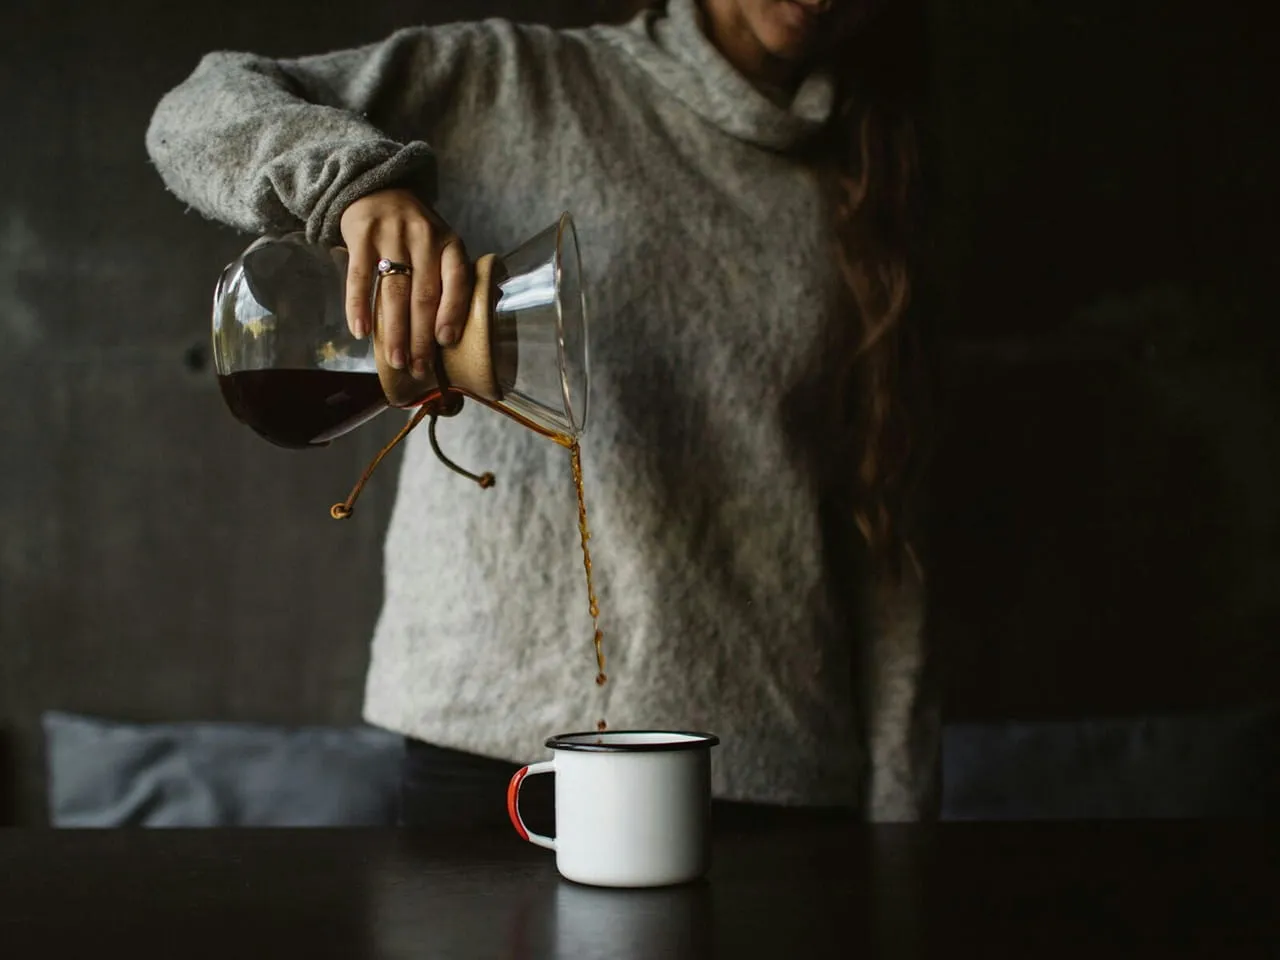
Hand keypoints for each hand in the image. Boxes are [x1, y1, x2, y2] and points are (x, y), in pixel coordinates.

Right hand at [339, 188, 470, 378]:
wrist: (377, 188)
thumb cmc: (415, 231)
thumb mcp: (442, 244)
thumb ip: (451, 279)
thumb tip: (464, 329)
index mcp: (449, 243)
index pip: (456, 280)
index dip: (453, 312)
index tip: (446, 342)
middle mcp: (424, 238)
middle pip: (423, 295)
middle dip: (422, 336)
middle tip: (418, 368)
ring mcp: (391, 236)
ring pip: (394, 291)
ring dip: (394, 330)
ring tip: (396, 360)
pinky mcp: (361, 237)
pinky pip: (359, 277)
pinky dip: (359, 306)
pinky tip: (360, 332)